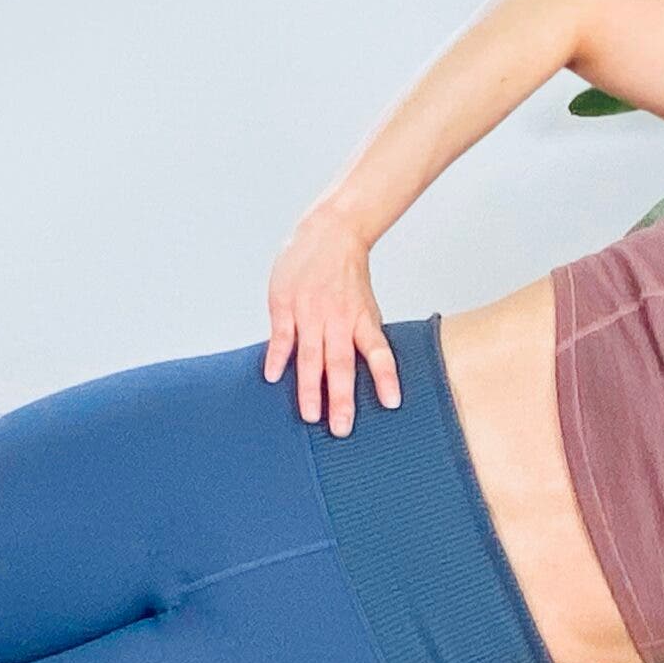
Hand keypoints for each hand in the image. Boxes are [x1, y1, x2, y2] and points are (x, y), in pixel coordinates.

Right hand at [265, 204, 400, 437]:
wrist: (330, 233)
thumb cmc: (347, 277)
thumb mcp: (364, 305)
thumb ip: (363, 337)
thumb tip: (373, 375)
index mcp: (362, 320)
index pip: (378, 353)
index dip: (385, 378)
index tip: (392, 403)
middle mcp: (338, 320)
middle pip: (341, 365)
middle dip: (340, 399)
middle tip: (340, 429)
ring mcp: (310, 312)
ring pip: (310, 356)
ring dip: (309, 388)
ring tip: (310, 415)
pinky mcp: (286, 304)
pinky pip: (282, 336)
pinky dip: (277, 356)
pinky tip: (271, 376)